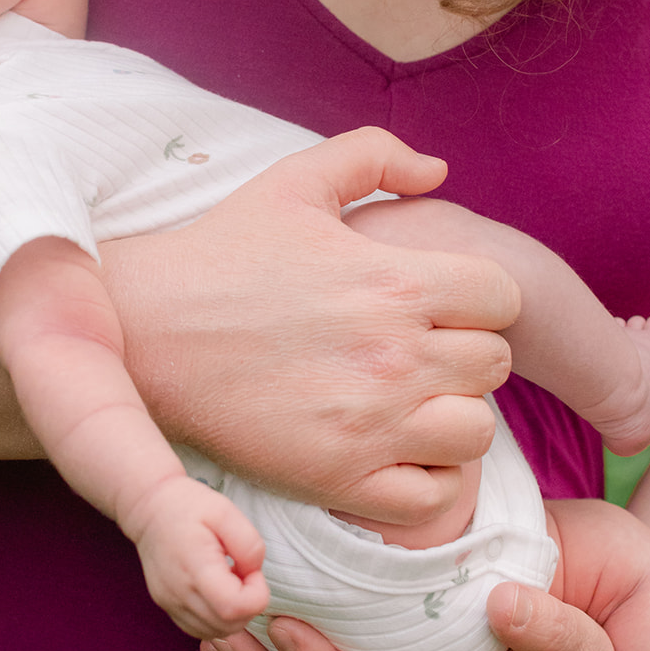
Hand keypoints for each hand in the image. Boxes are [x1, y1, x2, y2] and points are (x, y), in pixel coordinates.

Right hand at [105, 128, 520, 522]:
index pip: (503, 297)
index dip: (477, 296)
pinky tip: (388, 446)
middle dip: (464, 350)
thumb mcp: (294, 180)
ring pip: (477, 432)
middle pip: (496, 364)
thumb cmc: (221, 249)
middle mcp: (395, 356)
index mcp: (394, 282)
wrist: (145, 325)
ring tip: (406, 398)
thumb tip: (440, 169)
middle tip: (414, 346)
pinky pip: (434, 495)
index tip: (437, 300)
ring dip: (451, 413)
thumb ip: (375, 155)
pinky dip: (424, 475)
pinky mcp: (339, 478)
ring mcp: (370, 425)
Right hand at [131, 474, 269, 639]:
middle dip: (248, 605)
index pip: (234, 608)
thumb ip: (248, 544)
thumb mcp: (225, 511)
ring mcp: (170, 603)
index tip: (252, 571)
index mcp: (194, 566)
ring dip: (233, 614)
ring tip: (229, 580)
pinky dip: (216, 618)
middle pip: (228, 626)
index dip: (256, 595)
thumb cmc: (188, 505)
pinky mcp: (167, 607)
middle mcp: (178, 593)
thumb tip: (254, 573)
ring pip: (215, 632)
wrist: (149, 507)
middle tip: (243, 573)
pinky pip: (200, 629)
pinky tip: (216, 591)